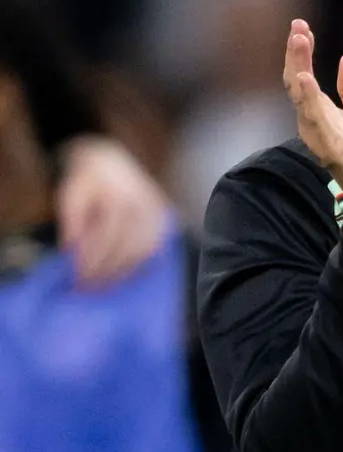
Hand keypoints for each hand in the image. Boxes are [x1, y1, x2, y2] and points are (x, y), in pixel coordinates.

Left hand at [57, 135, 170, 285]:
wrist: (110, 161)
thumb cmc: (87, 181)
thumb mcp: (70, 194)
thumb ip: (70, 220)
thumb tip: (70, 250)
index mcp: (119, 198)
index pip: (106, 240)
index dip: (92, 263)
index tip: (78, 280)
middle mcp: (143, 206)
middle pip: (125, 249)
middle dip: (106, 274)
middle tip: (90, 290)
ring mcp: (156, 213)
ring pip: (142, 252)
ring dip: (123, 274)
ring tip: (105, 286)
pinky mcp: (162, 219)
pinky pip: (155, 248)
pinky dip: (142, 265)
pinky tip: (127, 274)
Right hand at [282, 20, 342, 257]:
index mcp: (322, 114)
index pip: (304, 77)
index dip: (302, 52)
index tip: (301, 26)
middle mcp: (316, 124)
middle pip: (298, 84)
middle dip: (296, 55)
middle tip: (297, 27)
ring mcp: (322, 138)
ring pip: (304, 100)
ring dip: (299, 70)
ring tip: (298, 42)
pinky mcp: (333, 151)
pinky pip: (318, 123)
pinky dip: (310, 101)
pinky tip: (306, 80)